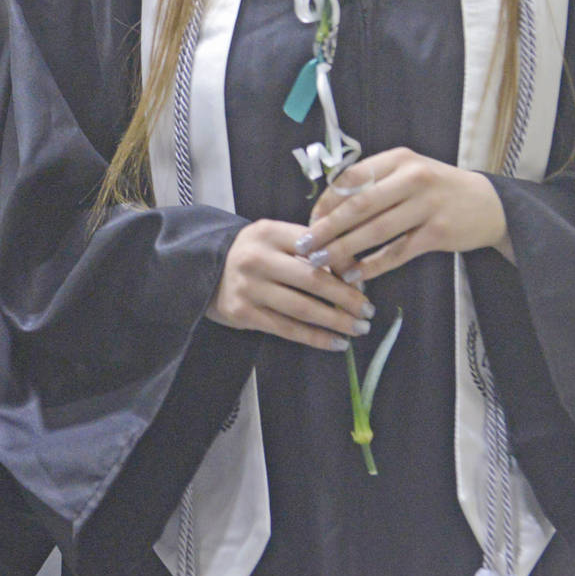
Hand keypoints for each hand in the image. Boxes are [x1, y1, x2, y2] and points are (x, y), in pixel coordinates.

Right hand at [206, 218, 375, 351]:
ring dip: (336, 321)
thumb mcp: (274, 238)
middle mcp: (257, 257)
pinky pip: (287, 329)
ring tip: (359, 329)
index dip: (343, 264)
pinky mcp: (243, 313)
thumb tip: (353, 273)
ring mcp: (248, 287)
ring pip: (302, 308)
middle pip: (312, 279)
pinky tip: (336, 343)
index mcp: (269, 232)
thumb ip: (308, 248)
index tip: (363, 280)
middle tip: (369, 311)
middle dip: (346, 298)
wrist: (205, 270)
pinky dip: (316, 338)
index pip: (315, 246)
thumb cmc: (253, 254)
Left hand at [302, 148, 510, 282]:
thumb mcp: (408, 172)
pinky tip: (355, 275)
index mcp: (398, 159)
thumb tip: (327, 209)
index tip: (310, 221)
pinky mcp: (438, 233)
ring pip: (376, 231)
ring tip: (323, 263)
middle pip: (359, 206)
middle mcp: (412, 177)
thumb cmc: (437, 189)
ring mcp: (427, 205)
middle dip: (327, 228)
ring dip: (344, 250)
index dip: (326, 202)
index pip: (351, 178)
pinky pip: (397, 252)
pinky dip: (372, 265)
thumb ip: (374, 183)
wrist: (489, 204)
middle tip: (306, 246)